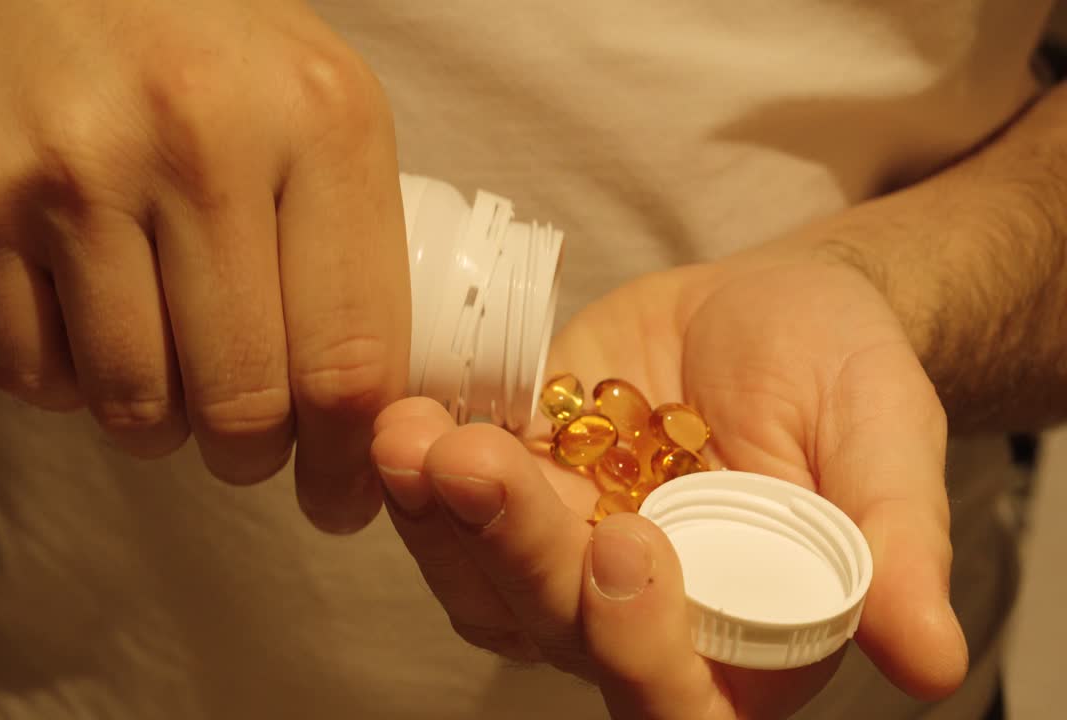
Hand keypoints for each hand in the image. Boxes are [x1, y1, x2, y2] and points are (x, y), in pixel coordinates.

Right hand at [0, 0, 408, 531]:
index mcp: (322, 120)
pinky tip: (88, 327)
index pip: (352, 356)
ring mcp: (77, 168)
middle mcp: (202, 139)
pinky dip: (67, 386)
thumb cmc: (206, 54)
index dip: (347, 459)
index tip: (339, 497)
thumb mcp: (317, 109)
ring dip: (158, 422)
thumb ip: (356, 245)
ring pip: (133, 401)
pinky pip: (30, 373)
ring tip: (167, 375)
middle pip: (244, 402)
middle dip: (251, 455)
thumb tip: (366, 413)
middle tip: (247, 447)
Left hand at [372, 251, 967, 717]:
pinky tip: (403, 412)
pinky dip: (417, 472)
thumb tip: (930, 658)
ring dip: (436, 516)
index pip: (678, 696)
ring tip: (412, 431)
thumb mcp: (886, 436)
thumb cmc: (841, 374)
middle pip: (557, 627)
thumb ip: (895, 543)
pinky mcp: (517, 496)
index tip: (629, 542)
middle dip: (510, 547)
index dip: (641, 646)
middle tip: (471, 460)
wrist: (766, 309)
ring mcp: (564, 562)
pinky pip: (449, 510)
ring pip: (483, 580)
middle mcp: (642, 621)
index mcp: (743, 641)